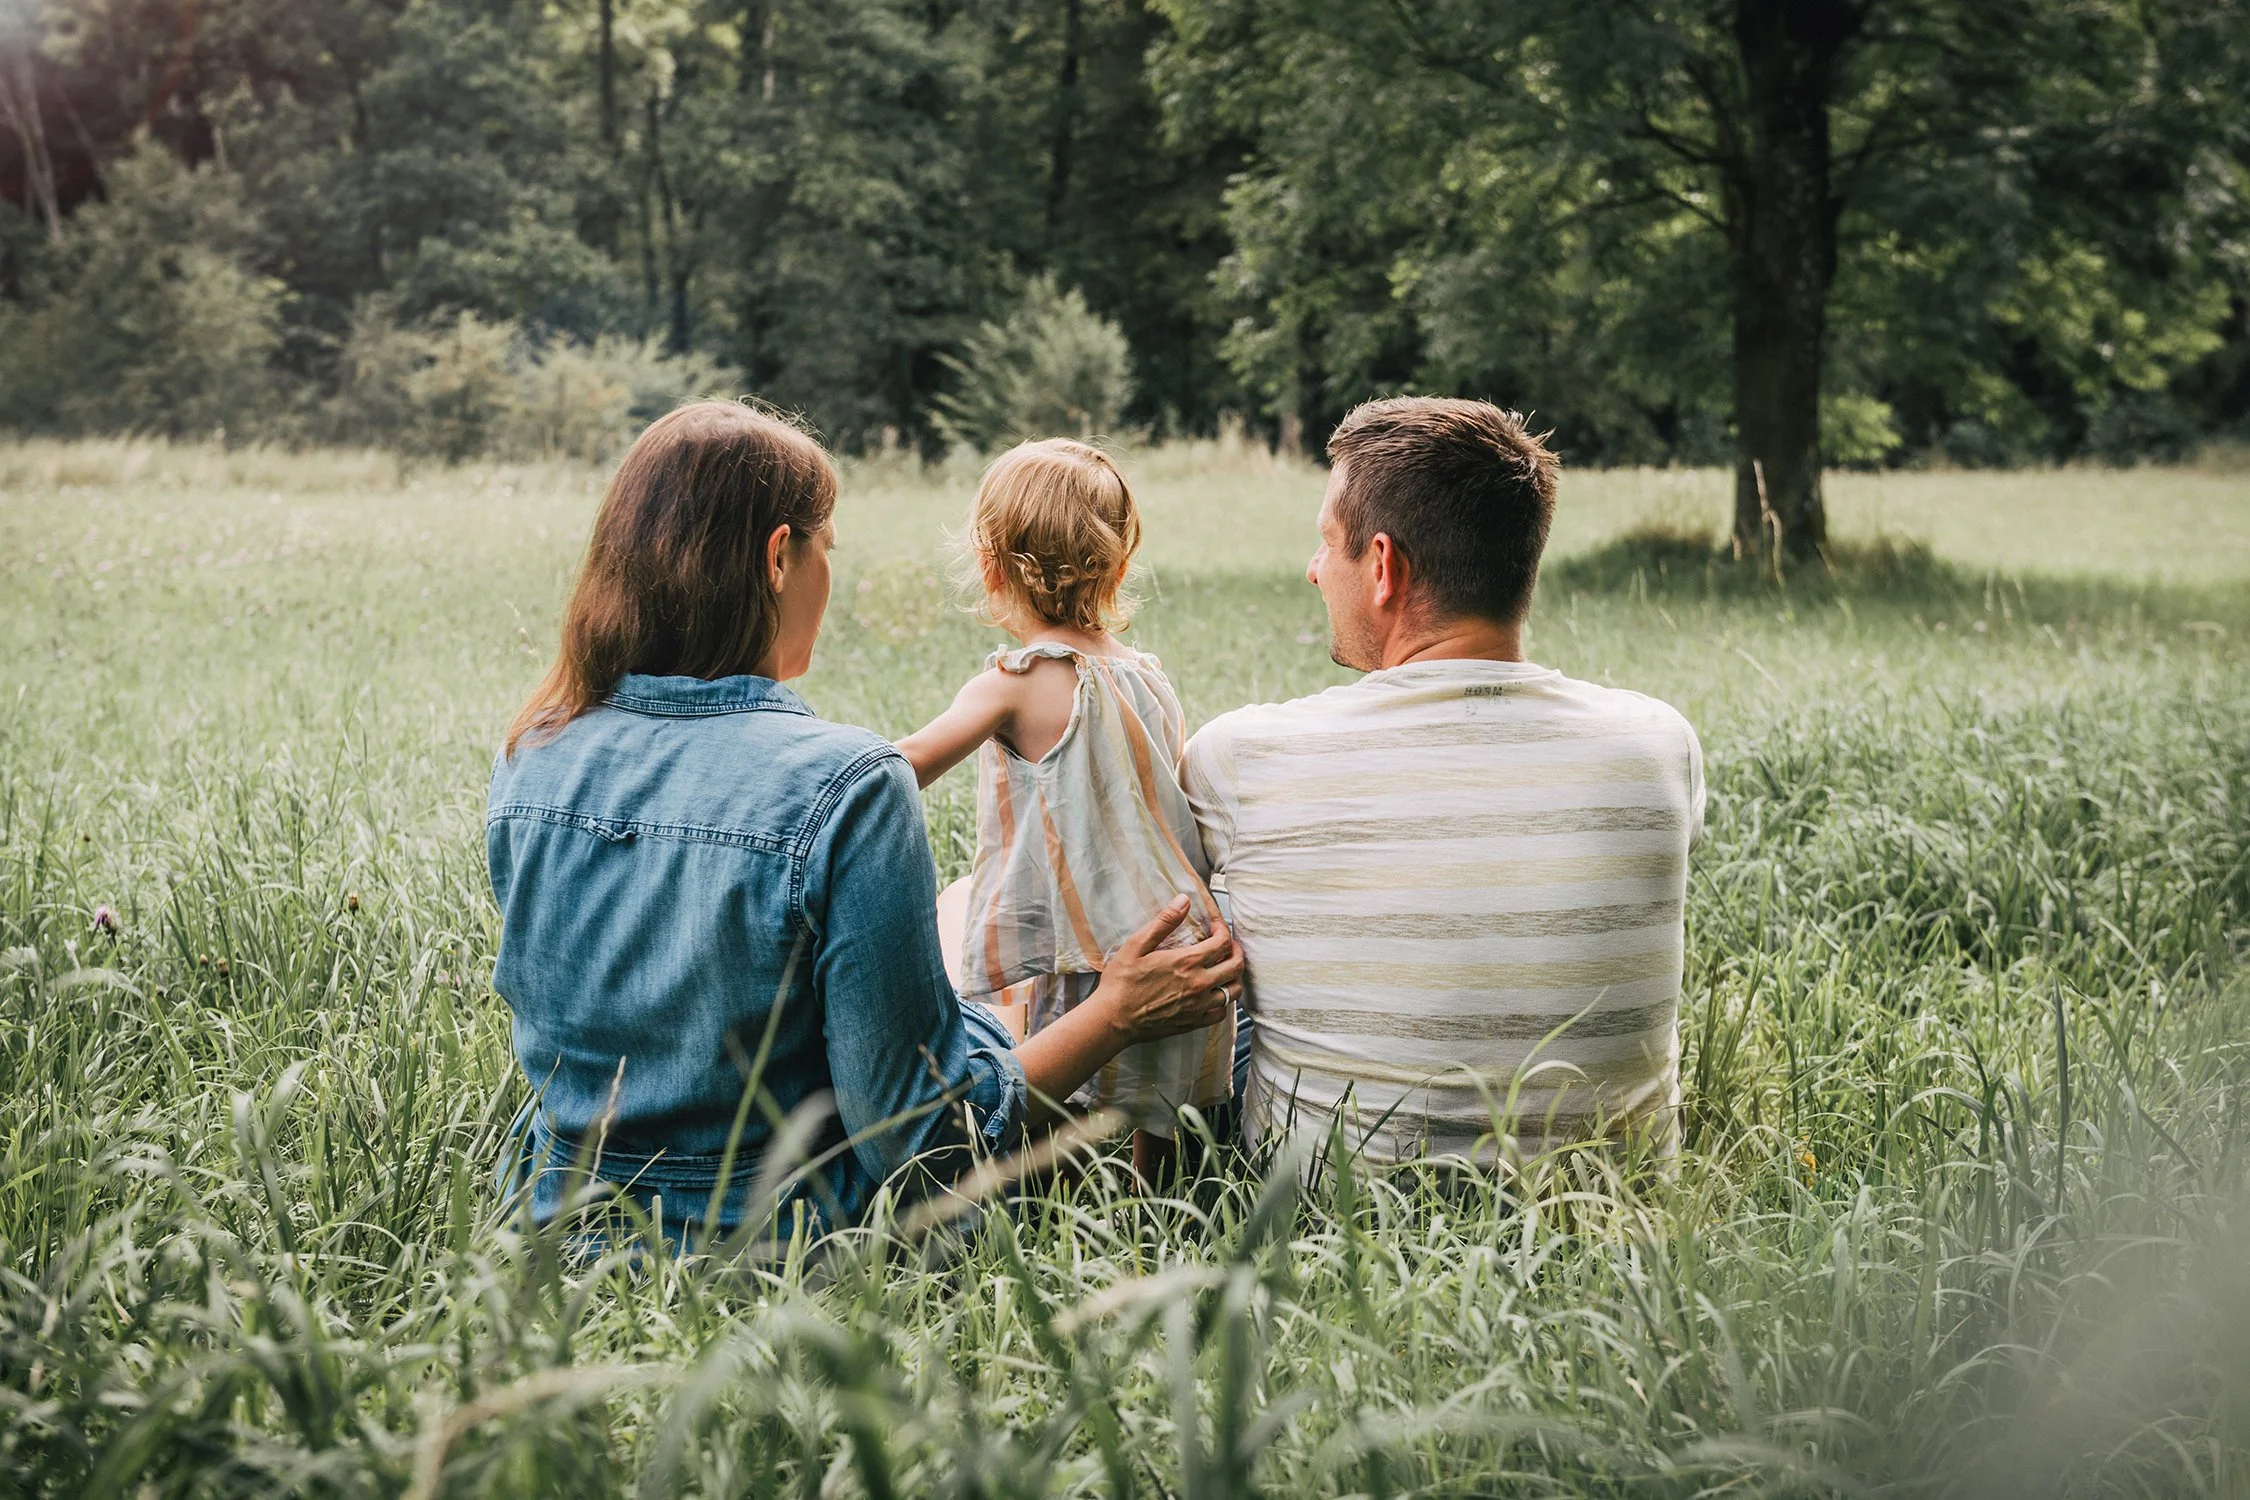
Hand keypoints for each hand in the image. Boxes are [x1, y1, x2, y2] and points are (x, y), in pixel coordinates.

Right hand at [1091, 895, 1245, 1044]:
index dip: (1224, 931)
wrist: (1113, 1019)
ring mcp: (1198, 1006)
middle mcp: (1198, 985)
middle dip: (1236, 951)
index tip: (1217, 928)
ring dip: (1233, 977)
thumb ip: (1164, 922)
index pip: (1223, 943)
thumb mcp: (1137, 945)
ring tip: (1223, 969)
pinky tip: (1213, 994)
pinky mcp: (1193, 1022)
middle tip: (1227, 946)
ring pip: (1234, 991)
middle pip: (1236, 966)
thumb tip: (1183, 901)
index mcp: (1186, 963)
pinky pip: (1221, 1013)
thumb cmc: (1121, 983)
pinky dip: (1223, 1002)